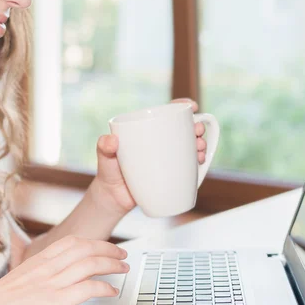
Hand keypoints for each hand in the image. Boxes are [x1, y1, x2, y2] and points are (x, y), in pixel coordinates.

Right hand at [0, 235, 129, 304]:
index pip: (74, 241)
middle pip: (87, 249)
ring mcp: (54, 281)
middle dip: (109, 250)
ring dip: (112, 266)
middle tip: (123, 255)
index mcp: (42, 257)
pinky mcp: (57, 300)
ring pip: (91, 265)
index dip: (95, 242)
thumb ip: (43, 268)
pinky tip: (112, 292)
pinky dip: (105, 288)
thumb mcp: (24, 273)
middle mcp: (50, 265)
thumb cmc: (2, 296)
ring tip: (124, 269)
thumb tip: (60, 270)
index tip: (107, 246)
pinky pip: (88, 289)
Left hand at [93, 98, 206, 214]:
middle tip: (198, 132)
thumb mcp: (103, 155)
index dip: (182, 107)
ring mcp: (167, 158)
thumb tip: (111, 141)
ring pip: (190, 146)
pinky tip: (200, 161)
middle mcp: (160, 141)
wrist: (113, 197)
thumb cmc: (108, 170)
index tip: (192, 107)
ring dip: (201, 143)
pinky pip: (189, 165)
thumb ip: (104, 146)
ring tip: (200, 149)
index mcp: (147, 130)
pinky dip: (198, 162)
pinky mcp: (172, 173)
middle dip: (197, 126)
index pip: (167, 113)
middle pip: (184, 129)